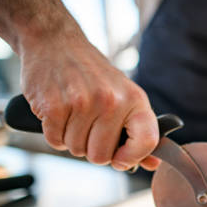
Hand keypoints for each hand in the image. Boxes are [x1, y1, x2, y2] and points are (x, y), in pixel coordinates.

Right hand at [19, 32, 159, 170]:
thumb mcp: (125, 95)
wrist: (56, 42)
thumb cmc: (94, 75)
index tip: (120, 159)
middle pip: (101, 155)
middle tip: (88, 129)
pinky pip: (55, 141)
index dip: (132, 158)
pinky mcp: (54, 105)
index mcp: (135, 100)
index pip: (147, 143)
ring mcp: (82, 102)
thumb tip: (152, 164)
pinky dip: (54, 134)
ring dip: (72, 140)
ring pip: (77, 149)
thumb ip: (139, 131)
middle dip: (92, 149)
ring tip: (73, 116)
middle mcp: (111, 101)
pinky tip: (59, 114)